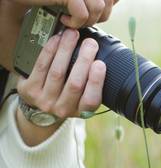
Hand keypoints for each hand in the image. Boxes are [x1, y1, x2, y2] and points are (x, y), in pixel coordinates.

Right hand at [13, 0, 119, 27]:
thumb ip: (93, 0)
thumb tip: (114, 2)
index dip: (109, 4)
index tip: (96, 10)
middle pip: (108, 3)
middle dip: (98, 17)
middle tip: (81, 19)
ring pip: (98, 9)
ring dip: (85, 21)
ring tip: (72, 20)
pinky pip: (82, 14)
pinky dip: (74, 23)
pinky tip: (64, 20)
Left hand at [16, 29, 105, 145]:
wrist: (40, 103)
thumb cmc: (69, 94)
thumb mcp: (83, 96)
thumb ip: (93, 82)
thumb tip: (102, 55)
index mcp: (81, 111)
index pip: (91, 100)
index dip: (96, 82)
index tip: (100, 63)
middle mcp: (63, 109)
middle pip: (74, 84)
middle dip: (84, 60)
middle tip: (90, 43)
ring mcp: (45, 101)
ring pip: (57, 72)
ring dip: (66, 50)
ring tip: (72, 35)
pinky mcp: (29, 90)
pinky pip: (41, 67)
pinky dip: (50, 50)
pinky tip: (57, 39)